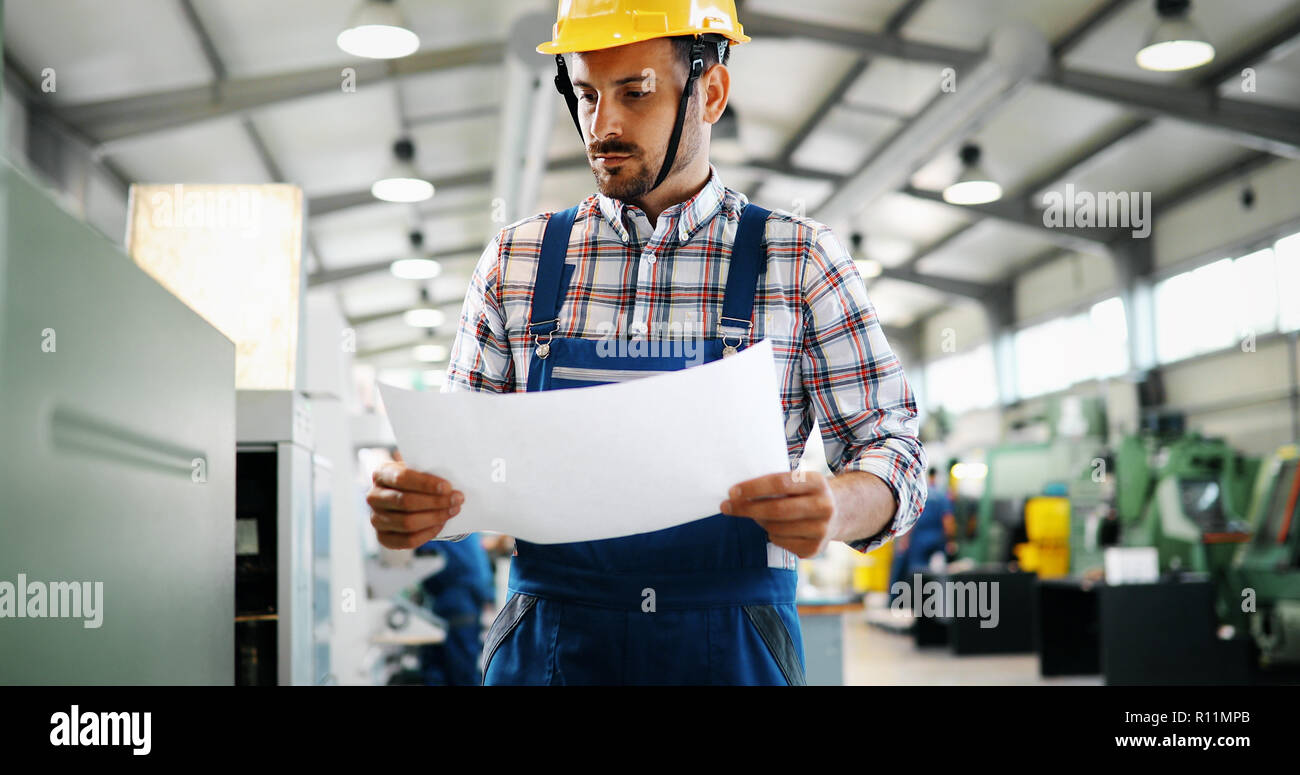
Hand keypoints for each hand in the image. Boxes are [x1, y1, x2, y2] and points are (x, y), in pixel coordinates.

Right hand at [366, 462, 463, 549]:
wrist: (398, 493)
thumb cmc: (412, 480)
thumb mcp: (416, 469)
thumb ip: (428, 473)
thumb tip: (450, 486)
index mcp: (381, 474)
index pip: (402, 478)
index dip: (426, 484)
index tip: (448, 487)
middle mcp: (373, 497)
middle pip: (406, 502)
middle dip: (436, 502)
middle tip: (457, 500)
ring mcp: (376, 519)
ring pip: (408, 523)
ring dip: (435, 517)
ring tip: (452, 511)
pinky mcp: (383, 537)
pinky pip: (408, 540)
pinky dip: (428, 533)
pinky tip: (441, 524)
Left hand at [720, 471, 838, 558]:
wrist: (839, 512)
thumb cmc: (806, 492)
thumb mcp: (799, 480)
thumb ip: (776, 484)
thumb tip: (738, 494)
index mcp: (817, 482)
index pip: (779, 483)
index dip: (753, 488)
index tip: (732, 491)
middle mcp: (823, 506)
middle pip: (776, 510)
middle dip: (746, 508)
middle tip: (726, 506)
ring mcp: (822, 530)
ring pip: (775, 528)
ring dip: (759, 521)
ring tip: (757, 514)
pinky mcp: (815, 549)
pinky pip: (780, 542)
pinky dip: (771, 534)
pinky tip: (778, 528)